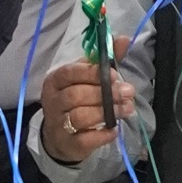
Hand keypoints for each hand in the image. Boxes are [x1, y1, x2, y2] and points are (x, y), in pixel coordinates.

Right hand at [39, 36, 135, 163]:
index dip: (93, 73)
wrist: (60, 137)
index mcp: (55, 80)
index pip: (70, 73)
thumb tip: (125, 38)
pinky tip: (114, 129)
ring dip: (107, 113)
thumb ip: (104, 60)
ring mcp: (58, 123)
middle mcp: (52, 100)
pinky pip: (85, 139)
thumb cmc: (75, 100)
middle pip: (76, 95)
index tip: (116, 75)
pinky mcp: (68, 144)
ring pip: (80, 116)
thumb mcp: (86, 78)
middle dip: (106, 93)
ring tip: (126, 109)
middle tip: (128, 92)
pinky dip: (102, 135)